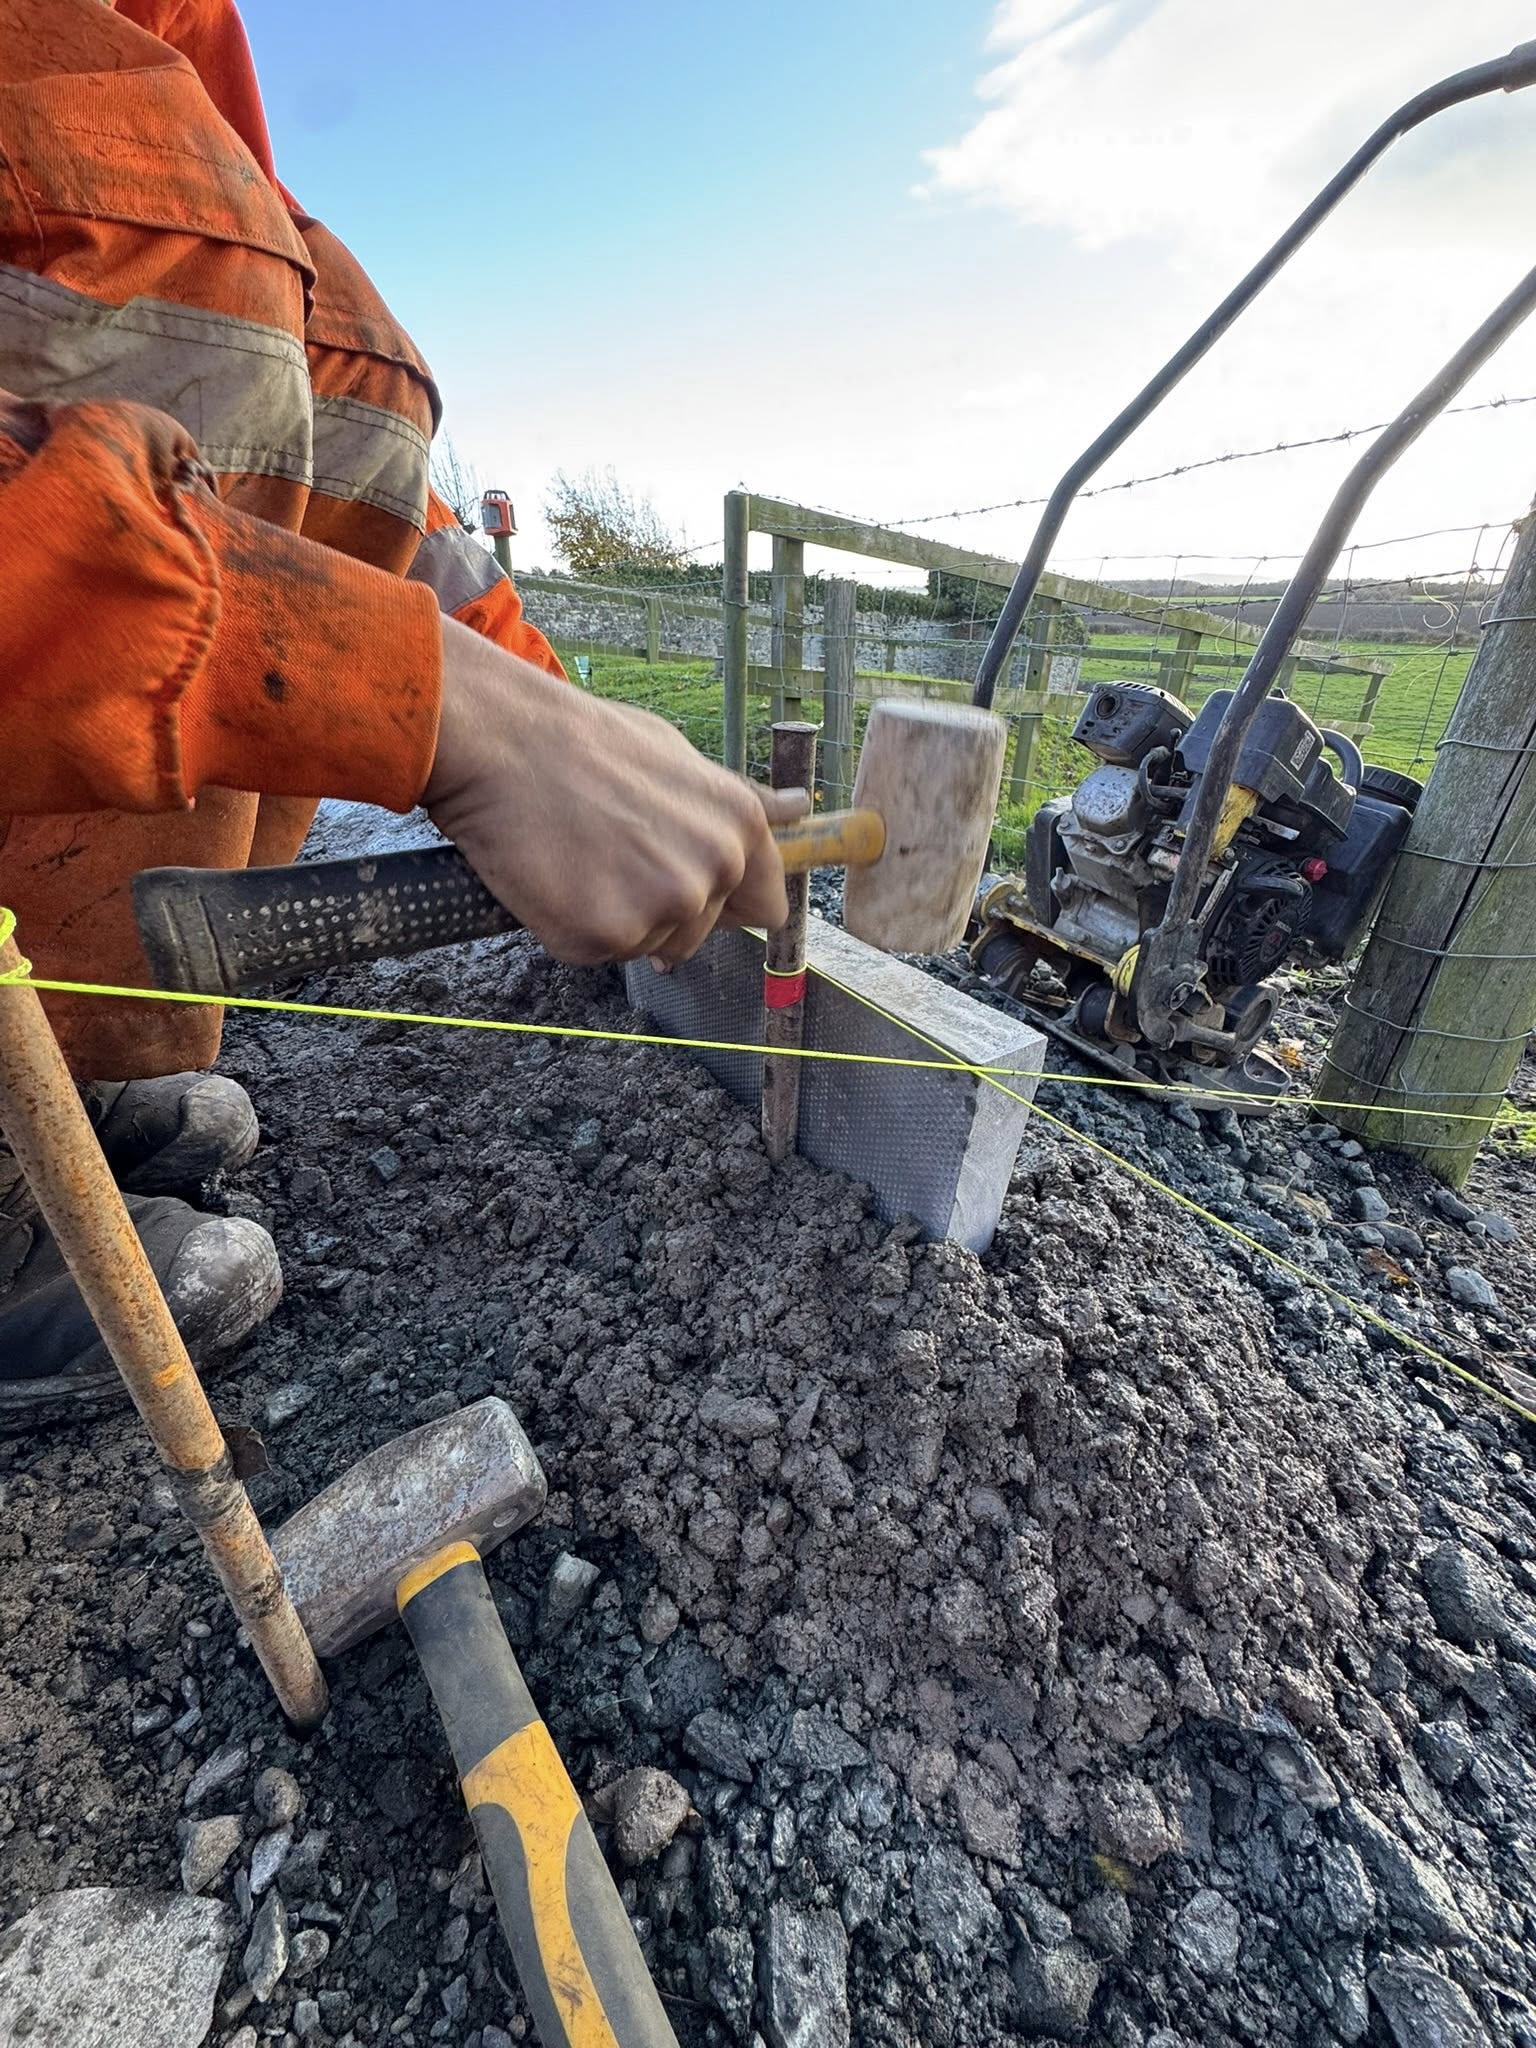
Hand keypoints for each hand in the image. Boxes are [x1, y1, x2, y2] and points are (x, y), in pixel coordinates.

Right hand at [424, 618, 804, 964]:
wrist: (507, 741)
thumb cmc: (588, 744)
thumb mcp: (683, 759)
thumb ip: (740, 801)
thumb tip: (802, 810)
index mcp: (741, 826)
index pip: (767, 907)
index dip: (727, 904)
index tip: (688, 889)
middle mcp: (715, 870)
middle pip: (702, 933)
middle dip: (662, 910)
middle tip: (610, 858)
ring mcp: (663, 907)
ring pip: (652, 947)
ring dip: (620, 920)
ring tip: (583, 860)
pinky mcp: (607, 935)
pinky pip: (600, 953)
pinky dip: (574, 928)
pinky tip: (556, 877)